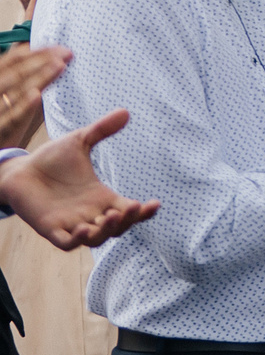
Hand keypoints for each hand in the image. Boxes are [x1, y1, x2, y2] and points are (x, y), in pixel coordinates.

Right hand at [0, 45, 69, 148]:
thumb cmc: (2, 125)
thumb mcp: (9, 102)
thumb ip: (20, 80)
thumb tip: (37, 54)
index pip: (12, 62)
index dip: (36, 53)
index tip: (61, 48)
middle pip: (15, 72)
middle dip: (40, 60)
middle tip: (68, 53)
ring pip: (13, 90)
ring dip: (37, 77)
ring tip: (59, 65)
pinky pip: (9, 117)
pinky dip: (22, 105)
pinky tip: (37, 94)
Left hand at [0, 110, 159, 248]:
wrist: (19, 169)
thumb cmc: (50, 159)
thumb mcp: (79, 142)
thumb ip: (101, 130)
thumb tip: (125, 112)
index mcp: (102, 198)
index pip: (130, 211)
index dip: (144, 212)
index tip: (155, 203)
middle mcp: (91, 215)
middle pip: (118, 228)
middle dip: (128, 221)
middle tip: (132, 207)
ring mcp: (72, 223)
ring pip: (97, 239)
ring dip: (107, 231)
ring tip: (111, 215)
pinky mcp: (50, 228)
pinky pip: (67, 243)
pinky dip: (77, 240)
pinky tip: (82, 229)